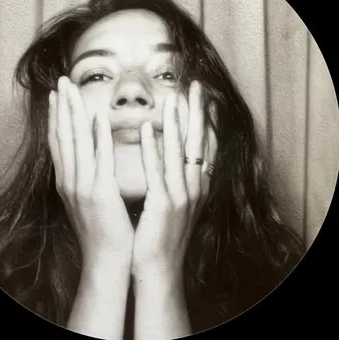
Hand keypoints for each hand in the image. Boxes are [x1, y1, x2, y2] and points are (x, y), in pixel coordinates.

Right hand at [48, 76, 133, 263]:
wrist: (107, 259)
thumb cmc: (103, 229)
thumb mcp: (89, 199)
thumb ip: (88, 176)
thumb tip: (92, 154)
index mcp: (67, 182)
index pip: (59, 143)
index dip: (57, 117)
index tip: (57, 95)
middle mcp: (69, 180)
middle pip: (63, 136)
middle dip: (61, 107)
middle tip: (60, 81)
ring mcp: (82, 186)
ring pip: (75, 142)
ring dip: (73, 113)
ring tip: (72, 89)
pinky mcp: (100, 192)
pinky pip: (99, 158)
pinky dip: (97, 136)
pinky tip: (98, 115)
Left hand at [132, 80, 216, 279]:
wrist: (158, 269)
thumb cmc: (165, 234)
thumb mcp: (177, 204)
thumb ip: (179, 180)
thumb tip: (174, 157)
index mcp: (197, 187)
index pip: (206, 148)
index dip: (209, 122)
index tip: (207, 99)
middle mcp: (194, 188)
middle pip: (199, 143)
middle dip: (199, 113)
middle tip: (198, 87)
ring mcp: (181, 196)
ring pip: (180, 152)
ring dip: (176, 123)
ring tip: (173, 98)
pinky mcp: (163, 204)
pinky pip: (157, 171)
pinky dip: (153, 149)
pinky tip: (146, 129)